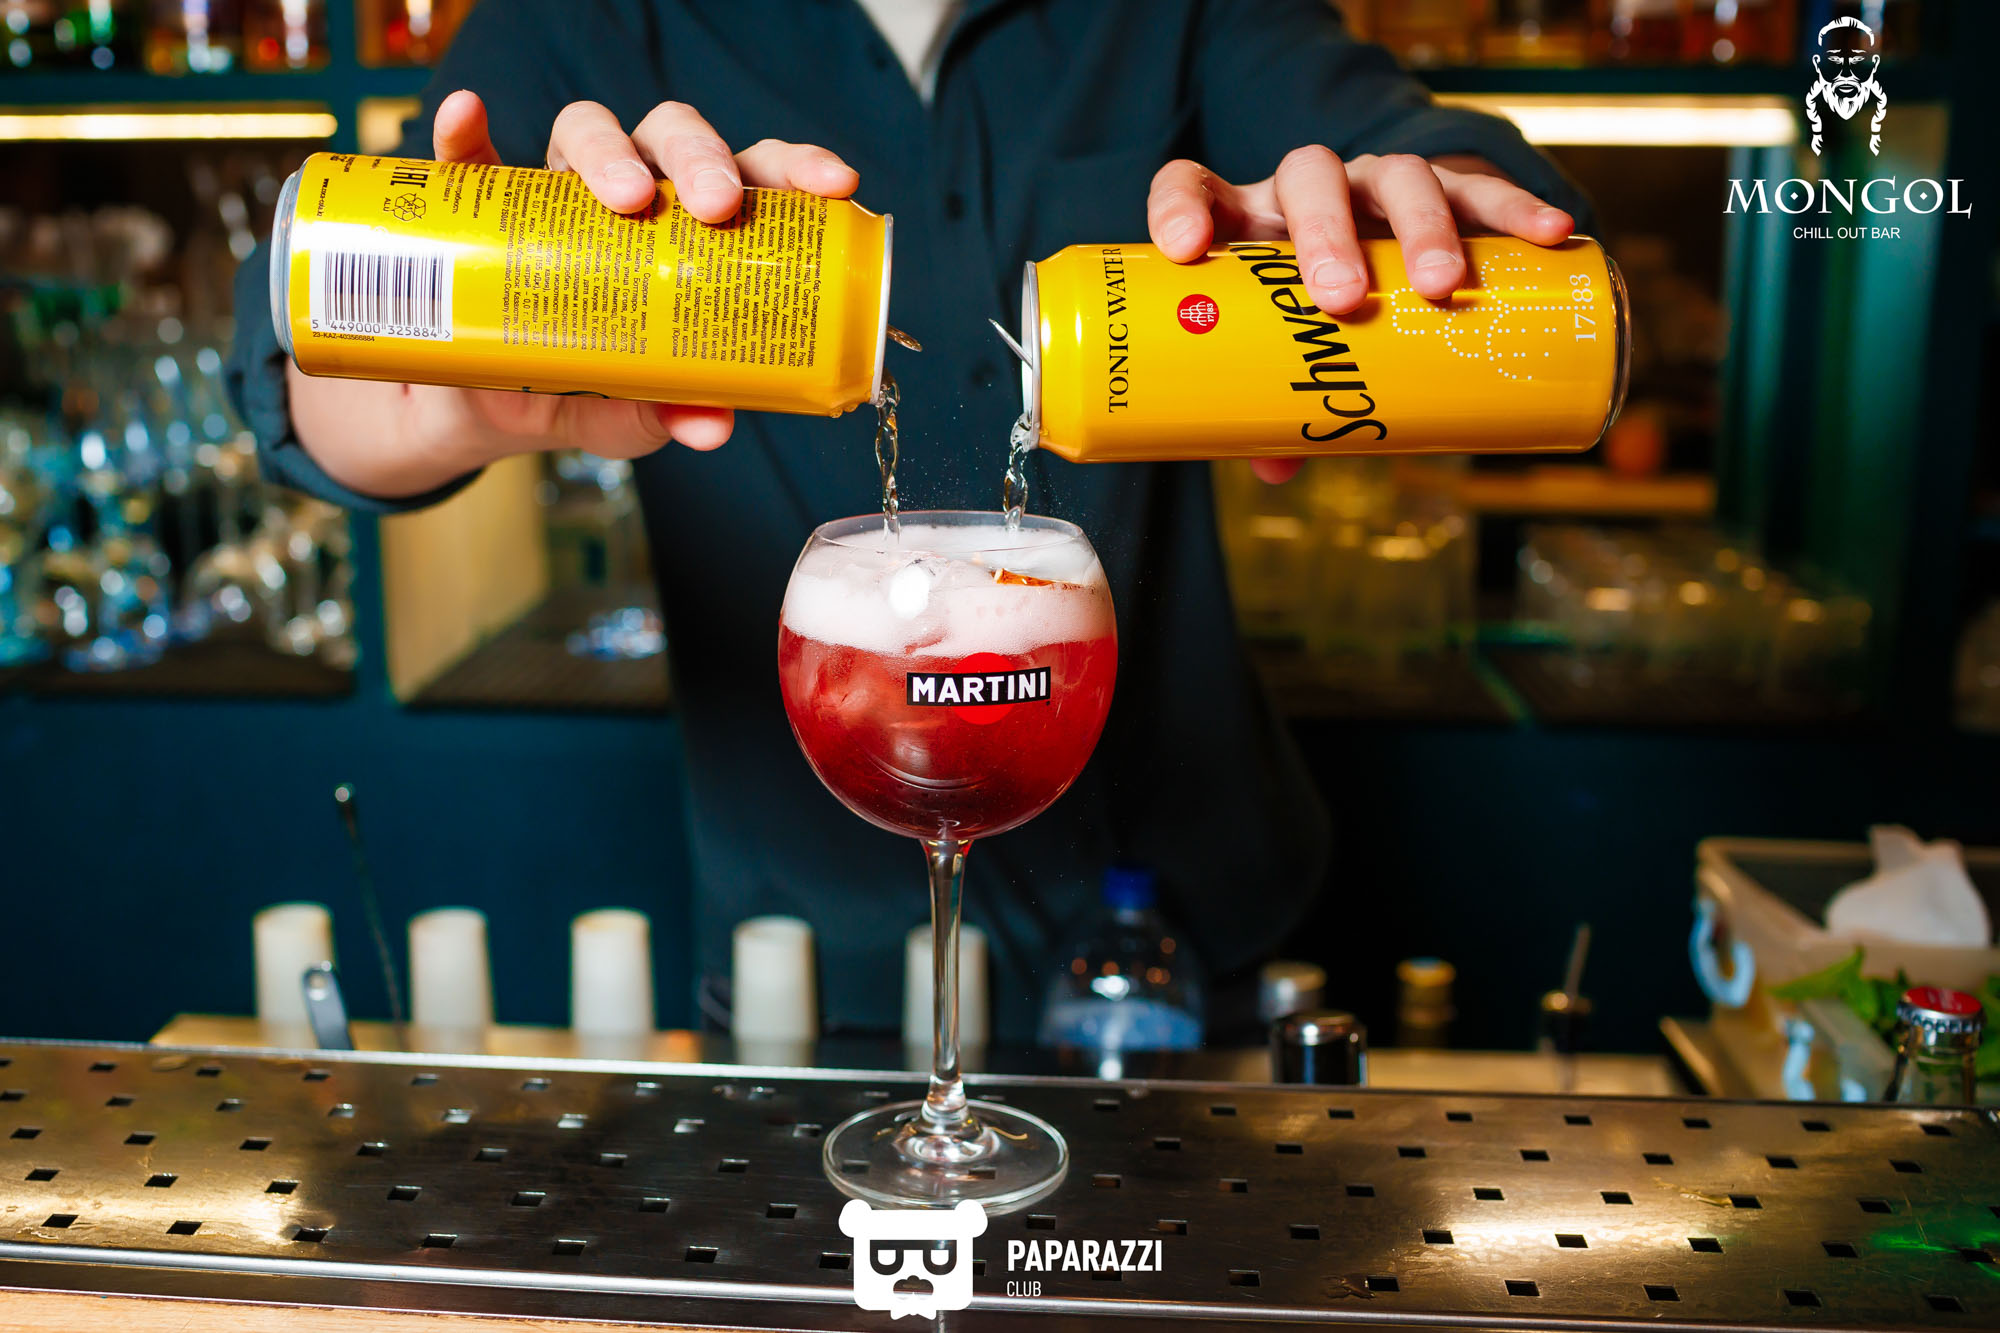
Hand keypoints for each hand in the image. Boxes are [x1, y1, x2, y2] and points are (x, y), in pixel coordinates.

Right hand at [421, 90, 861, 461]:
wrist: (490, 412)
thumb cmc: (588, 391)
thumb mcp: (634, 411)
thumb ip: (671, 411)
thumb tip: (713, 425)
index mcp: (693, 225)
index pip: (753, 173)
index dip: (795, 167)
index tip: (834, 185)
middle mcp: (633, 190)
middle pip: (674, 138)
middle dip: (704, 159)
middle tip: (716, 208)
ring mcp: (555, 190)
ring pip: (587, 128)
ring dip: (609, 150)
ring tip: (626, 196)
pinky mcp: (480, 203)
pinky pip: (466, 158)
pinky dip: (464, 136)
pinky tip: (467, 123)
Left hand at [1146, 148, 1573, 483]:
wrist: (1379, 267)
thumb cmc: (1310, 326)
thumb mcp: (1286, 362)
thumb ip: (1272, 413)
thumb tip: (1275, 469)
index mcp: (1247, 221)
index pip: (1194, 187)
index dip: (1181, 207)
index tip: (1184, 248)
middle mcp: (1308, 189)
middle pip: (1310, 177)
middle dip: (1324, 235)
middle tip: (1341, 299)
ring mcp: (1376, 185)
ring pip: (1397, 177)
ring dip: (1421, 227)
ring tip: (1442, 286)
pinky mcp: (1445, 189)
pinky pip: (1479, 187)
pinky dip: (1514, 209)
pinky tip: (1550, 235)